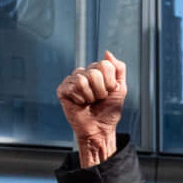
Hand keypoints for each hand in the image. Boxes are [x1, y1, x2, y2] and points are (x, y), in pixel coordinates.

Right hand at [59, 52, 126, 168]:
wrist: (100, 130)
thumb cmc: (109, 112)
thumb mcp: (120, 89)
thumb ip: (118, 69)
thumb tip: (107, 52)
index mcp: (97, 72)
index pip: (105, 64)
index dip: (110, 82)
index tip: (109, 93)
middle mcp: (84, 73)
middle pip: (94, 72)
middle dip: (101, 90)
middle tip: (98, 100)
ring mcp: (72, 81)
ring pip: (83, 79)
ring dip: (91, 96)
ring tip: (89, 102)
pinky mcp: (63, 90)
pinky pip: (73, 86)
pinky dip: (80, 99)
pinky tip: (80, 104)